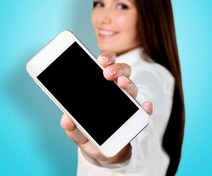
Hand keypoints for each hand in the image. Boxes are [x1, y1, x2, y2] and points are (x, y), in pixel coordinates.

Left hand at [60, 50, 152, 164]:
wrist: (100, 152)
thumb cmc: (87, 134)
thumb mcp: (76, 131)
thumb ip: (71, 126)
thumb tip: (66, 119)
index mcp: (100, 87)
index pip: (106, 66)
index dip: (106, 58)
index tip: (101, 60)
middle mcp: (116, 91)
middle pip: (121, 71)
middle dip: (116, 68)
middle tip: (107, 73)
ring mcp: (127, 103)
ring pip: (131, 86)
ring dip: (128, 83)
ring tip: (122, 83)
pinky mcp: (136, 117)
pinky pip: (143, 110)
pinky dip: (146, 107)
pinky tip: (145, 106)